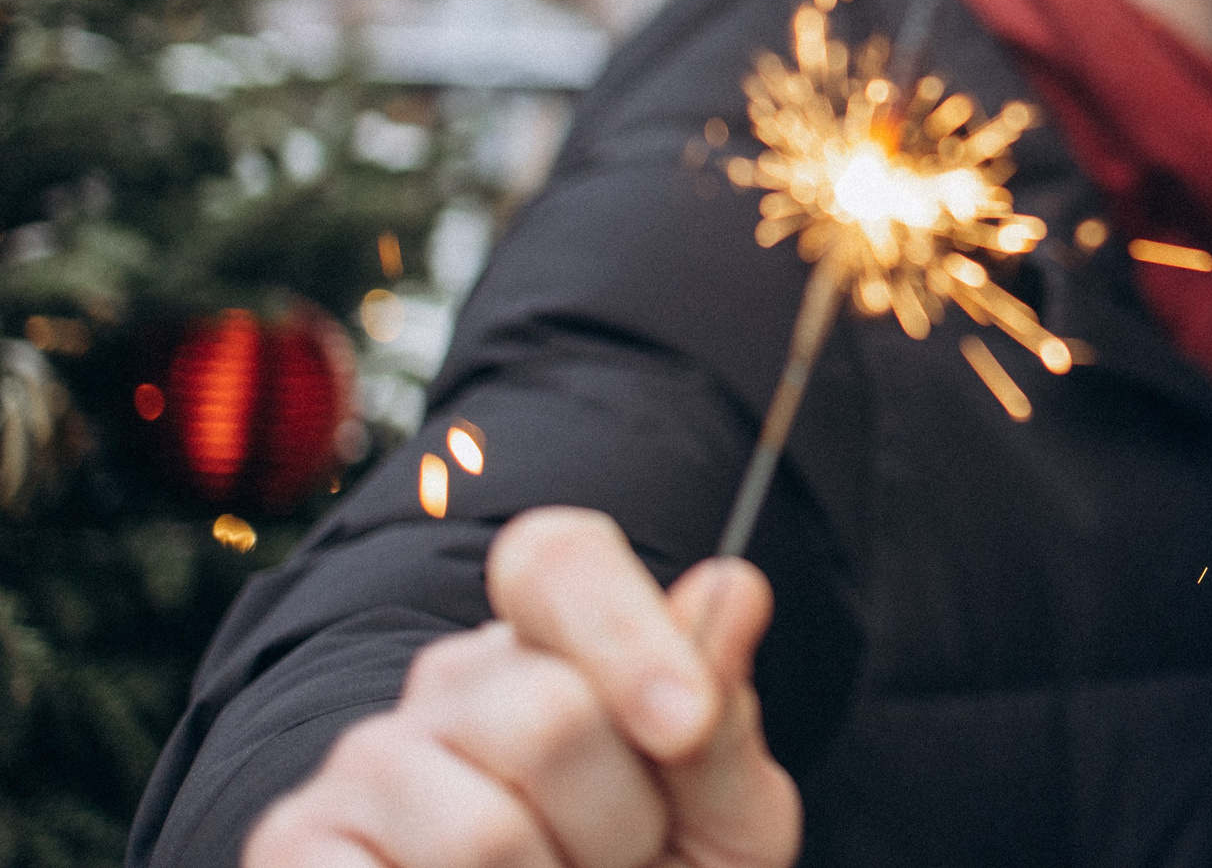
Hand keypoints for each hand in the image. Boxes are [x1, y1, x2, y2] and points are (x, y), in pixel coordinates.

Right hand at [246, 506, 800, 867]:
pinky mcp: (295, 845)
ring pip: (483, 833)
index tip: (688, 727)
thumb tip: (732, 588)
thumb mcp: (724, 821)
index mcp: (556, 644)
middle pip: (553, 715)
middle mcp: (449, 683)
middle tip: (616, 861)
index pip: (559, 559)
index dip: (628, 632)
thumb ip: (722, 721)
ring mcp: (365, 763)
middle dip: (620, 823)